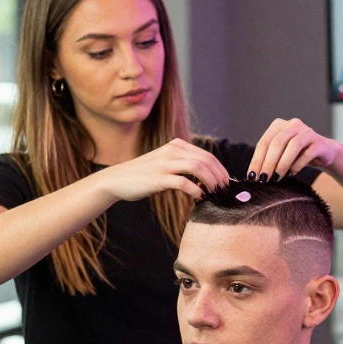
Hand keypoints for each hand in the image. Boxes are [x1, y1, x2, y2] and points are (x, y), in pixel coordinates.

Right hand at [96, 138, 229, 200]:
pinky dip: (196, 190)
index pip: (207, 156)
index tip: (226, 183)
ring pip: (199, 168)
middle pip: (207, 161)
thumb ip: (184, 166)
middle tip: (224, 191)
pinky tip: (199, 198)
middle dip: (220, 177)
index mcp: (176, 146)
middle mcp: (172, 151)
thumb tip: (209, 180)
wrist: (116, 180)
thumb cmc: (144, 176)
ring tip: (215, 193)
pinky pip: (184, 183)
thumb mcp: (166, 164)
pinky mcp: (158, 178)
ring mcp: (165, 163)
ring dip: (211, 182)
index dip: (221, 170)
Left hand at [246, 118, 339, 181]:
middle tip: (263, 179)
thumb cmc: (297, 154)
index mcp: (279, 125)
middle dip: (268, 163)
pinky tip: (291, 174)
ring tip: (276, 178)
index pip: (264, 142)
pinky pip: (307, 154)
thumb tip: (254, 176)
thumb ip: (269, 158)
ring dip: (282, 164)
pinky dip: (297, 166)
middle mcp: (293, 125)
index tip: (252, 176)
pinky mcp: (319, 142)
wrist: (323, 152)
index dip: (257, 160)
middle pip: (277, 143)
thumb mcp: (281, 153)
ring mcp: (307, 132)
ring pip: (293, 146)